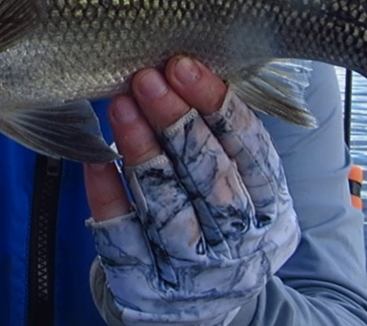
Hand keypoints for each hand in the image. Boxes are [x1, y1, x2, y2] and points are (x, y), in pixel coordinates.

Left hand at [84, 57, 300, 325]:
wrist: (199, 309)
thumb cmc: (214, 223)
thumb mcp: (239, 186)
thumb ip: (221, 138)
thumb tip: (183, 66)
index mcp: (271, 210)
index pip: (251, 150)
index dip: (217, 104)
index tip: (183, 65)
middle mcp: (240, 245)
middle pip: (211, 177)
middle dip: (177, 121)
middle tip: (146, 77)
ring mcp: (195, 273)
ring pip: (169, 208)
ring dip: (143, 151)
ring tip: (120, 106)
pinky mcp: (148, 292)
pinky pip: (124, 241)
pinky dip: (108, 198)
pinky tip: (95, 159)